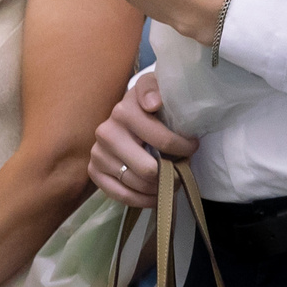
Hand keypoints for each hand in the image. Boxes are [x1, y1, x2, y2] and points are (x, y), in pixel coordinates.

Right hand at [90, 70, 199, 207]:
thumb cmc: (149, 103)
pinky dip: (143, 199)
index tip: (192, 147)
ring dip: (159, 187)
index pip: (162, 140)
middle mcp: (107, 132)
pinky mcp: (94, 171)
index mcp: (124, 111)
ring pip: (136, 184)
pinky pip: (122, 196)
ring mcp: (98, 153)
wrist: (127, 113)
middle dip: (171, 173)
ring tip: (171, 179)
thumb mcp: (155, 87)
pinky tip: (155, 194)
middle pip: (148, 169)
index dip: (183, 148)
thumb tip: (152, 104)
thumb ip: (155, 88)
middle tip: (181, 169)